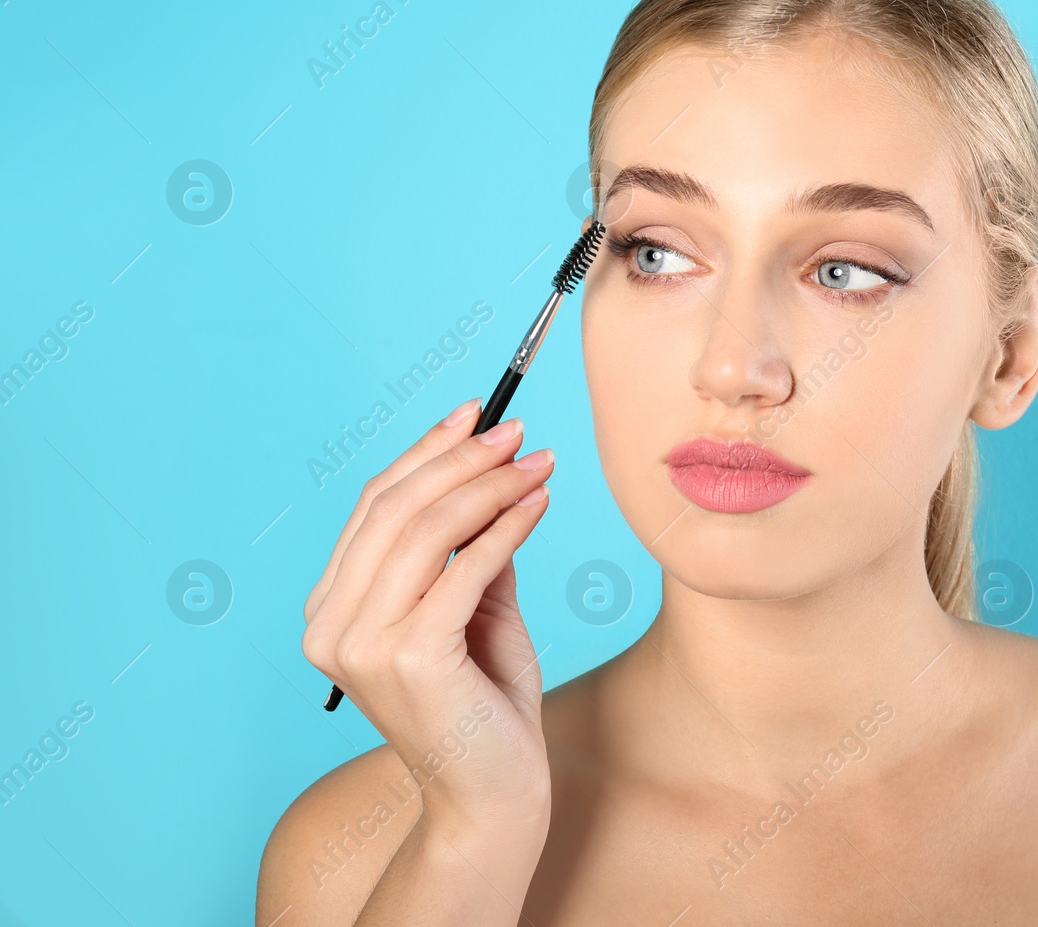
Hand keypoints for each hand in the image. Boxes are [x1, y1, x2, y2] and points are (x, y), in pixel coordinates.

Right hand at [302, 400, 554, 842]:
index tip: (477, 413)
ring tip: (539, 465)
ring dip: (490, 486)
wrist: (492, 793)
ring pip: (426, 532)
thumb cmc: (484, 701)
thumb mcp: (473, 608)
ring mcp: (362, 645)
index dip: (426, 452)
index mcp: (330, 610)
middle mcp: (331, 626)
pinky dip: (506, 528)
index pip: (373, 507)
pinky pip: (464, 569)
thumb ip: (469, 549)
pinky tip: (539, 504)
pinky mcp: (410, 659)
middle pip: (394, 509)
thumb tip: (494, 472)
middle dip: (462, 459)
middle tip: (520, 432)